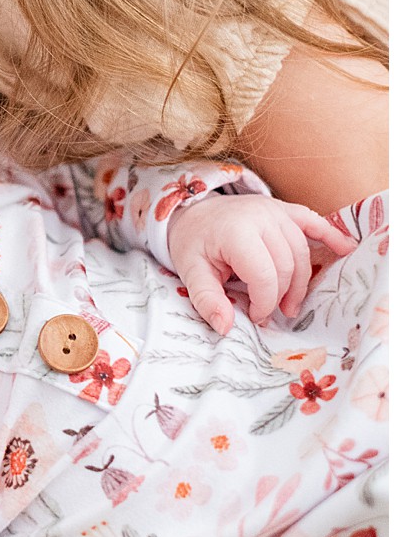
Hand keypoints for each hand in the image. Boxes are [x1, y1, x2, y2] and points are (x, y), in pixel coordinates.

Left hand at [168, 194, 357, 333]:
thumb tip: (225, 327)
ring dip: (300, 281)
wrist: (192, 212)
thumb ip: (207, 300)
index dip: (265, 302)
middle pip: (287, 266)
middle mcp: (260, 216)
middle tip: (272, 313)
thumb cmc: (193, 243)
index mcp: (236, 231)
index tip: (256, 316)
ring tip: (289, 303)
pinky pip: (313, 222)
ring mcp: (275, 210)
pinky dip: (331, 236)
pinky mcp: (284, 208)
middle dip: (282, 295)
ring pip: (302, 253)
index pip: (264, 275)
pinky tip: (346, 249)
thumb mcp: (190, 272)